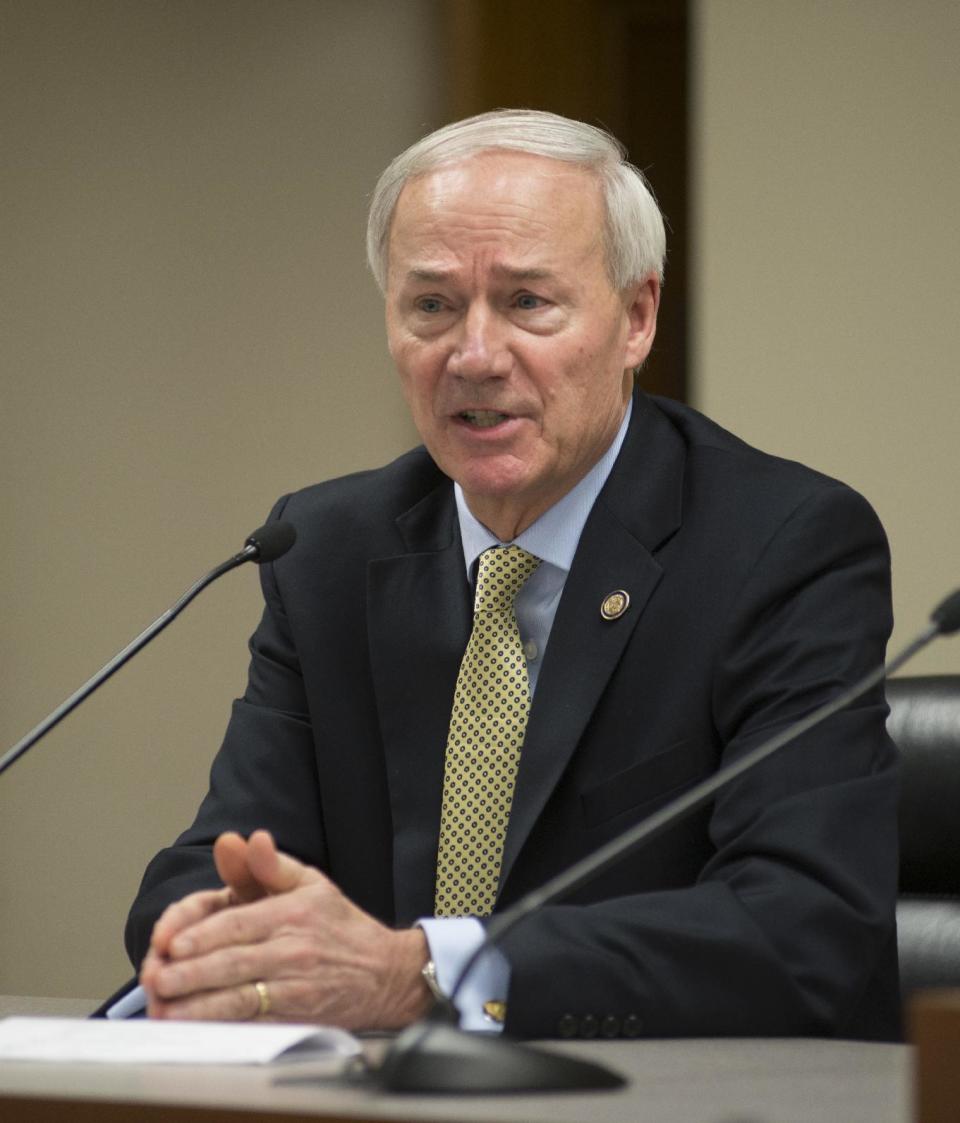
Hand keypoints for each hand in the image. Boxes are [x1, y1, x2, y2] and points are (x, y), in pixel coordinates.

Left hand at [140, 829, 431, 1028]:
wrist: (385, 972)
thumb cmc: (340, 925)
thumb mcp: (310, 882)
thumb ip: (270, 865)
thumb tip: (247, 839)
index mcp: (292, 912)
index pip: (239, 922)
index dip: (202, 934)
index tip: (171, 943)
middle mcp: (293, 950)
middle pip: (233, 963)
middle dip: (190, 973)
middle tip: (156, 979)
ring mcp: (295, 987)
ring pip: (240, 998)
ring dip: (199, 1007)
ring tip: (166, 1009)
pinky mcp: (296, 1018)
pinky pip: (254, 1025)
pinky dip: (223, 1029)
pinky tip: (198, 1031)